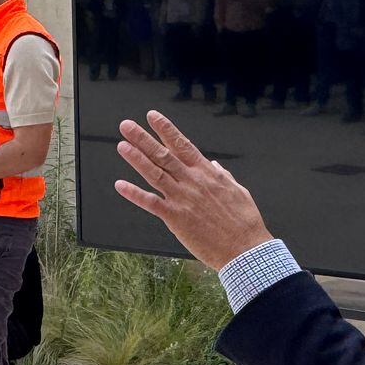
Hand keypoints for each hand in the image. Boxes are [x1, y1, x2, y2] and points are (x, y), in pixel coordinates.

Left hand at [113, 111, 271, 269]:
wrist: (245, 247)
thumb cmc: (244, 221)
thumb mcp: (237, 190)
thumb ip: (222, 176)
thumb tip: (214, 165)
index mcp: (207, 173)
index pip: (183, 145)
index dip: (166, 129)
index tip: (152, 116)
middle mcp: (192, 181)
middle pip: (163, 155)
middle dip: (143, 138)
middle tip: (126, 125)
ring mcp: (183, 199)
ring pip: (155, 173)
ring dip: (136, 159)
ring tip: (121, 146)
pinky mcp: (176, 218)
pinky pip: (151, 203)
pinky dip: (134, 194)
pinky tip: (120, 185)